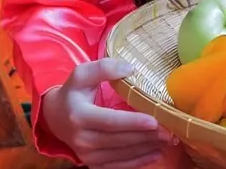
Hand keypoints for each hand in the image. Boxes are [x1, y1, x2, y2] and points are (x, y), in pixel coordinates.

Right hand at [40, 59, 171, 168]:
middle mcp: (82, 139)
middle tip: (171, 131)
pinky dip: (138, 161)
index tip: (154, 121)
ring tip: (169, 140)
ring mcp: (87, 154)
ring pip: (122, 154)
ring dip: (147, 148)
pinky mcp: (93, 163)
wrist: (54, 118)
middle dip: (147, 136)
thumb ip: (103, 68)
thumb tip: (130, 69)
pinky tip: (156, 154)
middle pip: (120, 140)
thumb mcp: (81, 74)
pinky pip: (118, 166)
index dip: (133, 122)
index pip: (110, 121)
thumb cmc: (72, 92)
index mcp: (79, 116)